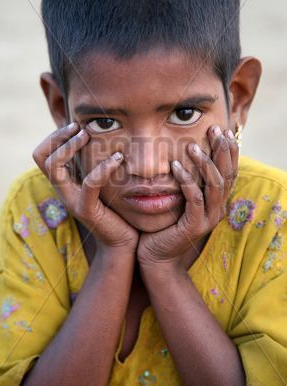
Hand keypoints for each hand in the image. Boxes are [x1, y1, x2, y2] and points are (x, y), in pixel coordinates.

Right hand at [32, 122, 139, 252]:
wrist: (122, 241)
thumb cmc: (115, 209)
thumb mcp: (101, 182)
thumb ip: (95, 164)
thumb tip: (102, 137)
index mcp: (64, 182)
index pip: (42, 154)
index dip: (53, 136)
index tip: (76, 125)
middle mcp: (62, 190)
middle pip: (42, 157)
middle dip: (59, 137)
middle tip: (81, 129)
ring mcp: (72, 201)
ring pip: (55, 168)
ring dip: (70, 147)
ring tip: (89, 136)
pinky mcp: (86, 210)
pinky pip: (89, 183)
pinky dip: (102, 167)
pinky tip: (118, 158)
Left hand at [137, 125, 238, 267]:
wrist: (156, 257)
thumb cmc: (164, 226)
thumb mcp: (179, 200)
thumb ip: (187, 183)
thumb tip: (184, 156)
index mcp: (215, 202)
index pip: (229, 172)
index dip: (229, 151)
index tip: (222, 130)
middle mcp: (216, 209)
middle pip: (226, 175)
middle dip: (221, 150)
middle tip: (213, 129)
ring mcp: (207, 219)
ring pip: (213, 185)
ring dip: (204, 163)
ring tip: (191, 146)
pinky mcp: (194, 226)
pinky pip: (194, 199)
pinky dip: (186, 180)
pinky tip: (175, 166)